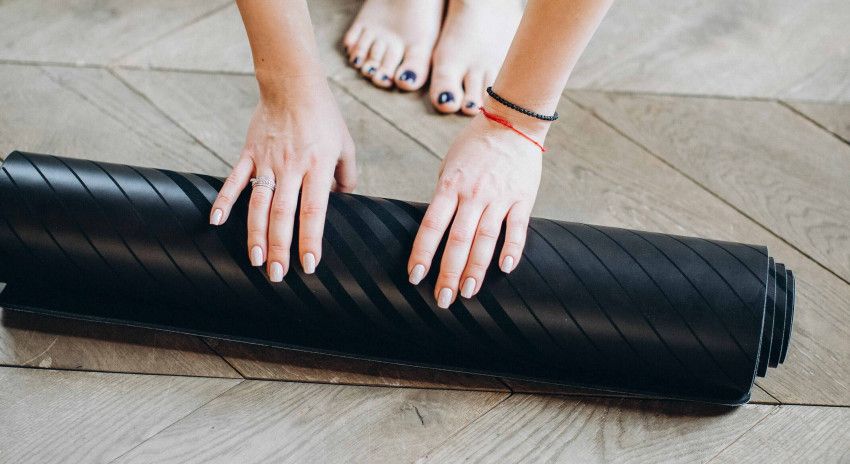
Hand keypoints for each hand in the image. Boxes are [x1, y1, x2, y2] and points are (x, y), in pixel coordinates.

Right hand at [210, 78, 355, 280]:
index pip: (313, 212)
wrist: (293, 84)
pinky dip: (223, 200)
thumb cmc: (324, 117)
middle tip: (277, 275)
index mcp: (317, 167)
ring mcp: (267, 161)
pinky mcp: (249, 154)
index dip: (310, 240)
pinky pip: (234, 180)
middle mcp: (291, 167)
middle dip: (279, 248)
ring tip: (255, 260)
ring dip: (254, 235)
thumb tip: (345, 200)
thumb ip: (347, 176)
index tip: (309, 265)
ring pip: (258, 204)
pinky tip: (216, 222)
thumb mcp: (345, 145)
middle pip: (282, 215)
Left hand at [407, 107, 545, 307]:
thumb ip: (444, 195)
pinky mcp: (522, 198)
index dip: (422, 253)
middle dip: (448, 273)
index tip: (415, 277)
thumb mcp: (450, 166)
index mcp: (450, 186)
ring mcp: (498, 197)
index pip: (431, 226)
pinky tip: (505, 269)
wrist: (512, 122)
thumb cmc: (475, 145)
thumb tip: (436, 226)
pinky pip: (517, 228)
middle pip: (457, 240)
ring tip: (468, 293)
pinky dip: (512, 249)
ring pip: (485, 240)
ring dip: (476, 270)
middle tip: (443, 299)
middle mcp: (472, 194)